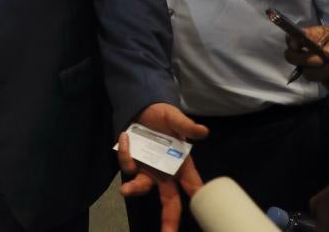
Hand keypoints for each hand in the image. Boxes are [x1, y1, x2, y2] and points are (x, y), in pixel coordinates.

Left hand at [118, 103, 208, 231]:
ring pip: (143, 187)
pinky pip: (128, 165)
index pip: (193, 187)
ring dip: (135, 189)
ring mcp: (147, 170)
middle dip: (169, 220)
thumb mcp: (174, 117)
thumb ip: (186, 126)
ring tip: (125, 190)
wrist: (142, 107)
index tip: (203, 215)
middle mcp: (165, 173)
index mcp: (181, 165)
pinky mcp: (132, 163)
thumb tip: (203, 131)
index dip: (199, 201)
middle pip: (170, 202)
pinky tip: (125, 136)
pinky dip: (125, 152)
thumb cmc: (163, 116)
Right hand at [285, 27, 328, 94]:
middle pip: (294, 57)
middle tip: (319, 61)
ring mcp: (322, 70)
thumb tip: (326, 53)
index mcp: (319, 37)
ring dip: (327, 72)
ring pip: (310, 74)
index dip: (293, 41)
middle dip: (304, 60)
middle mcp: (316, 53)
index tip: (298, 46)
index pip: (296, 37)